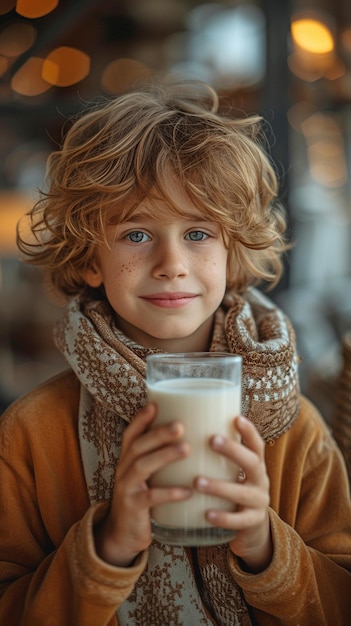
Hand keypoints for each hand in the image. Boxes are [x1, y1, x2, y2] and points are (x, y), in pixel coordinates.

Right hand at [94, 402, 190, 566]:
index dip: (141, 419)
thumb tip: (193, 437)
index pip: (130, 434)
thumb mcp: (147, 476)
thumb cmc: (143, 498)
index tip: (155, 404)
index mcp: (127, 460)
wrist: (123, 535)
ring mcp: (126, 489)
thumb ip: (160, 458)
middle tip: (180, 426)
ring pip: (141, 467)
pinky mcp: (133, 508)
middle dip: (158, 434)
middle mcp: (123, 470)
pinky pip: (150, 498)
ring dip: (164, 456)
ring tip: (186, 449)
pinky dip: (169, 492)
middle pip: (137, 446)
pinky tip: (188, 490)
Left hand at [194, 415, 271, 572]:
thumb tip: (188, 429)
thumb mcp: (232, 473)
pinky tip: (207, 514)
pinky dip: (223, 518)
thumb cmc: (233, 491)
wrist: (252, 530)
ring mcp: (258, 503)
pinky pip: (239, 521)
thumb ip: (218, 457)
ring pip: (241, 493)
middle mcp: (261, 481)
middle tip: (211, 440)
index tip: (236, 418)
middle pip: (252, 462)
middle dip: (232, 450)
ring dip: (219, 486)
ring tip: (197, 482)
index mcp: (256, 465)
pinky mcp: (252, 523)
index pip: (257, 445)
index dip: (249, 431)